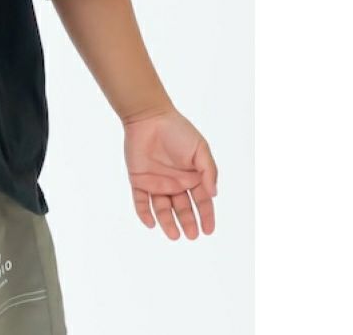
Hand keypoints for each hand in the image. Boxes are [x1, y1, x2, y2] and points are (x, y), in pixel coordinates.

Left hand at [122, 106, 217, 238]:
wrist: (149, 117)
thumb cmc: (177, 130)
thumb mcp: (200, 149)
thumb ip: (208, 171)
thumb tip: (213, 194)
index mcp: (192, 177)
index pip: (202, 202)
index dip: (206, 217)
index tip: (208, 231)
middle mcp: (175, 183)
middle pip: (182, 209)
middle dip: (188, 223)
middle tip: (191, 235)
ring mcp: (156, 182)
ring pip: (162, 208)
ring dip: (167, 222)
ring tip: (174, 235)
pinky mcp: (138, 180)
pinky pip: (141, 200)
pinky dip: (144, 213)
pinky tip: (150, 223)